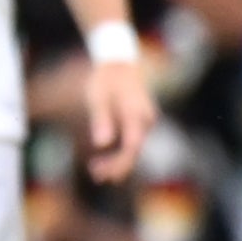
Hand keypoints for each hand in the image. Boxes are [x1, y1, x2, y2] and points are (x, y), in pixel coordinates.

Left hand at [80, 56, 157, 184]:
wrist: (119, 63)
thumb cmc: (105, 80)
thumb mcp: (98, 97)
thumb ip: (101, 119)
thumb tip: (102, 144)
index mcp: (136, 113)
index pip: (132, 146)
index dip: (120, 163)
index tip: (105, 174)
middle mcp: (146, 120)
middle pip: (134, 150)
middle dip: (117, 167)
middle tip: (96, 176)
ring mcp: (145, 121)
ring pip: (134, 148)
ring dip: (117, 162)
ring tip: (96, 172)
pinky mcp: (140, 122)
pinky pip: (133, 142)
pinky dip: (121, 152)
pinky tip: (106, 161)